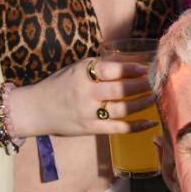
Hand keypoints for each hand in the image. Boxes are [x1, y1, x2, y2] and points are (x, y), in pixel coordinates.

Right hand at [18, 54, 157, 138]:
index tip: (144, 68)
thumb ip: (98, 68)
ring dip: (141, 103)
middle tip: (154, 83)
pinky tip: (150, 121)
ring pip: (122, 109)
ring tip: (153, 97)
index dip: (129, 69)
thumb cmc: (58, 86)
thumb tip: (130, 63)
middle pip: (119, 90)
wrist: (35, 110)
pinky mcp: (90, 128)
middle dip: (140, 86)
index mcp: (81, 73)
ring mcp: (87, 112)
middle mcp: (85, 93)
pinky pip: (118, 128)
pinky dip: (136, 126)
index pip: (109, 70)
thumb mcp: (75, 70)